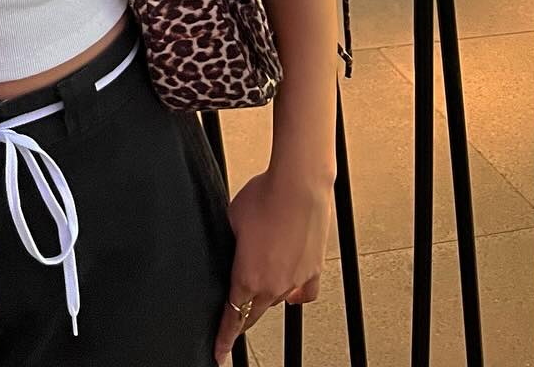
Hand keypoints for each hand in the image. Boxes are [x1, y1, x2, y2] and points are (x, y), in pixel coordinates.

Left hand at [214, 167, 332, 361]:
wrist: (299, 184)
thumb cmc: (266, 197)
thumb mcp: (232, 219)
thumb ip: (231, 242)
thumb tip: (234, 247)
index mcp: (247, 277)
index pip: (232, 318)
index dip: (223, 338)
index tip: (219, 352)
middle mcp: (273, 285)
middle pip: (253, 314)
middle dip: (242, 319)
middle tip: (235, 324)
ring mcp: (296, 281)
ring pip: (277, 301)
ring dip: (266, 296)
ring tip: (261, 279)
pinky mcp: (314, 270)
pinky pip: (304, 292)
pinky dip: (295, 291)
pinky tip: (292, 286)